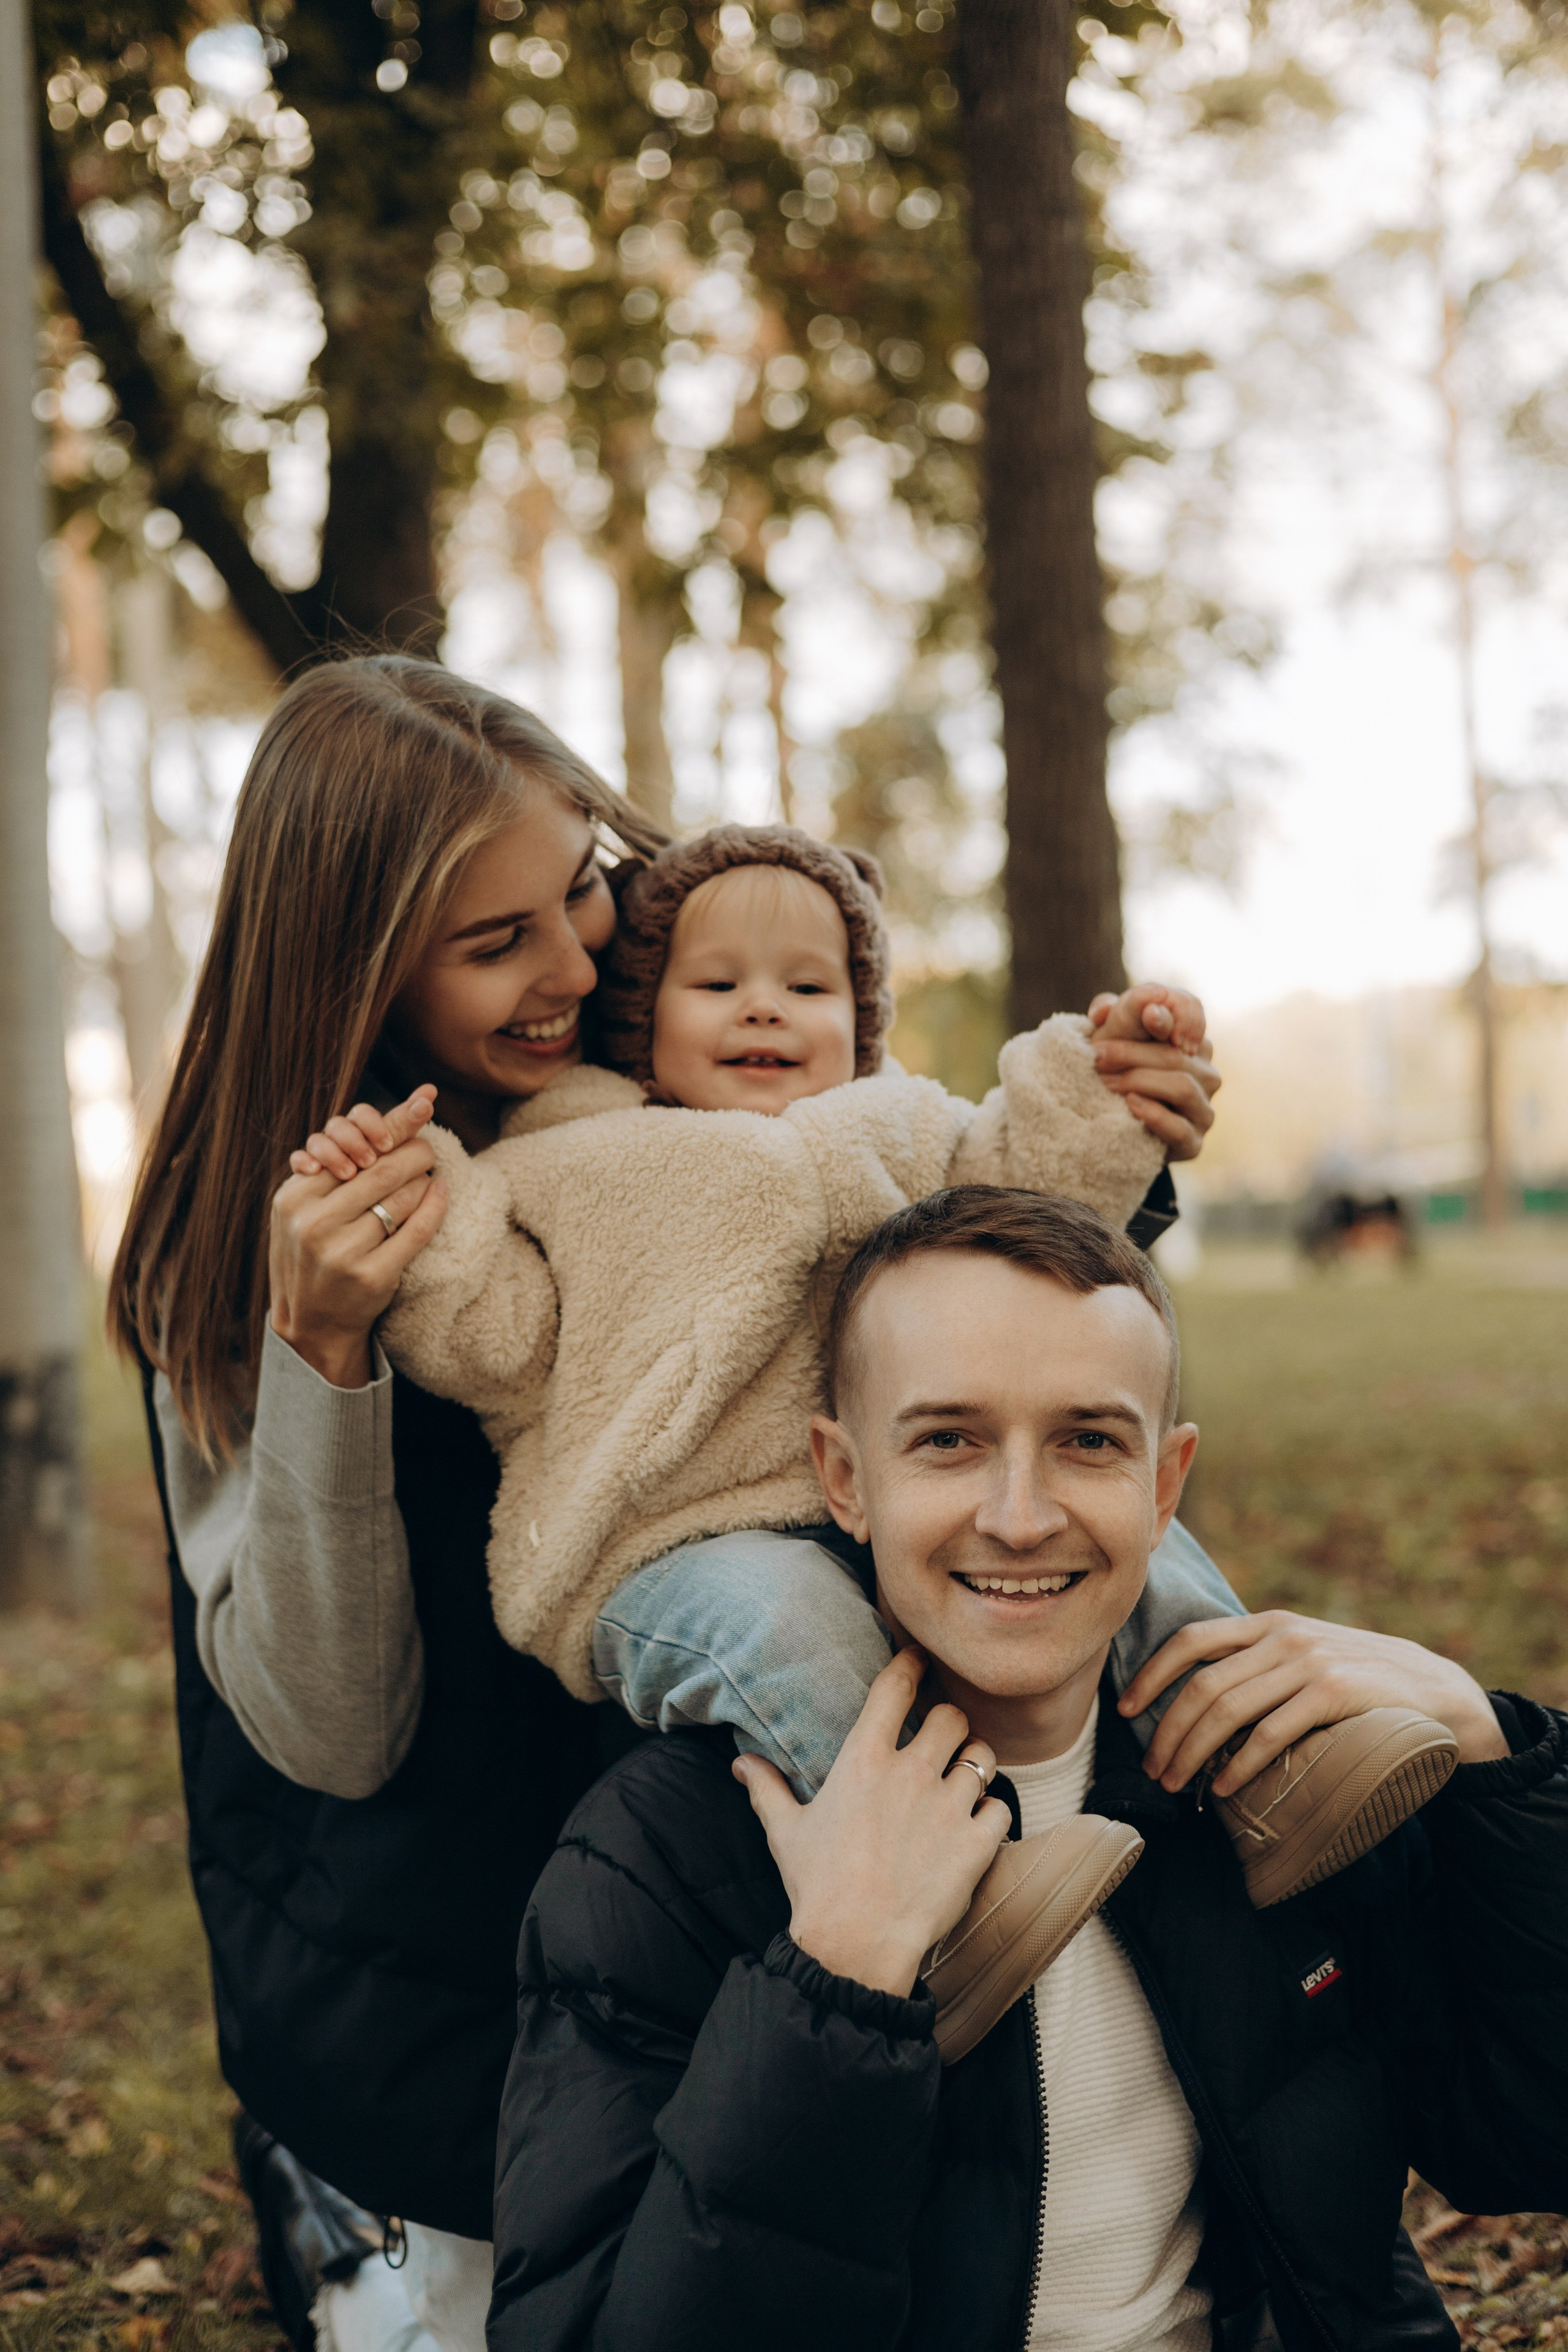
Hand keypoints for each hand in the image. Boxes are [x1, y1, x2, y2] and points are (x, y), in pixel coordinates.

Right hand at [269, 1089, 447, 1387]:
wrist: (311, 1322)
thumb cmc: (311, 1252)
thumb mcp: (305, 1207)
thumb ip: (330, 1167)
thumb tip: (375, 1119)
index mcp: (294, 1199)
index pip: (351, 1147)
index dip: (392, 1123)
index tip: (425, 1100)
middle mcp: (314, 1224)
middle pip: (382, 1170)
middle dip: (414, 1151)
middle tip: (429, 1147)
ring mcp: (343, 1253)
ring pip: (402, 1198)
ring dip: (422, 1181)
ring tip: (424, 1178)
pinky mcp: (373, 1277)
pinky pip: (417, 1230)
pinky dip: (434, 1207)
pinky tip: (440, 1193)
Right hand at [732, 1649, 1009, 1996]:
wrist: (855, 1946)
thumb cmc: (817, 1887)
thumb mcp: (785, 1832)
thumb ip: (767, 1789)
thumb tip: (740, 1762)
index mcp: (863, 1761)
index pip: (894, 1689)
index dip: (910, 1664)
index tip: (918, 1659)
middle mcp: (910, 1773)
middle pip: (951, 1715)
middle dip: (950, 1722)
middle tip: (944, 1738)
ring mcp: (947, 1807)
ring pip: (982, 1756)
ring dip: (975, 1764)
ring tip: (965, 1778)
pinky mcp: (976, 1844)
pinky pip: (1001, 1807)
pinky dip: (992, 1813)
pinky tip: (977, 1824)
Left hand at [1088, 985, 1219, 1162]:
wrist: (1106, 1128)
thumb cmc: (1112, 1072)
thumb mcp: (1110, 1038)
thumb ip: (1121, 1013)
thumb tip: (1147, 1003)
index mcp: (1193, 1043)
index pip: (1194, 1012)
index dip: (1169, 1014)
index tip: (1140, 1017)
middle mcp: (1206, 1074)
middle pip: (1176, 1055)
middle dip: (1132, 1053)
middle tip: (1095, 1056)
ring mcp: (1203, 1110)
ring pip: (1182, 1086)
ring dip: (1138, 1081)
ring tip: (1105, 1082)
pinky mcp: (1193, 1142)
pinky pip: (1179, 1127)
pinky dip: (1153, 1114)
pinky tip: (1130, 1104)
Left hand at [1119, 1610, 1508, 1795]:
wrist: (1433, 1690)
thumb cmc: (1356, 1681)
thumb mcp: (1303, 1656)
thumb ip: (1258, 1664)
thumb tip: (1197, 1699)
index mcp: (1267, 1623)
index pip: (1191, 1639)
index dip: (1152, 1674)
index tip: (1125, 1709)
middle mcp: (1282, 1636)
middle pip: (1203, 1684)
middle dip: (1168, 1731)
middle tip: (1152, 1771)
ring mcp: (1308, 1663)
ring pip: (1228, 1710)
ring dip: (1194, 1753)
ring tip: (1177, 1786)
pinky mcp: (1333, 1694)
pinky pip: (1270, 1733)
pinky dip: (1240, 1765)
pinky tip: (1223, 1788)